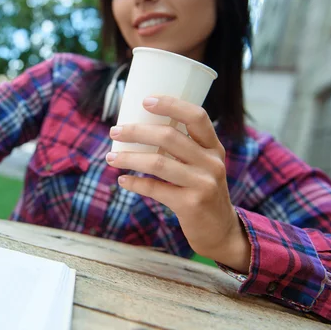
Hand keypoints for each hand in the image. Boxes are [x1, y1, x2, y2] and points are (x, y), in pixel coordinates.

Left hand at [106, 96, 250, 272]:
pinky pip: (155, 189)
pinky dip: (135, 183)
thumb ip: (183, 148)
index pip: (196, 116)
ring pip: (158, 162)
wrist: (220, 231)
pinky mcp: (191, 204)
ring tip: (110, 157)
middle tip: (114, 131)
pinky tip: (123, 180)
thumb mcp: (203, 166)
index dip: (171, 104)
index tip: (145, 100)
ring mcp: (203, 183)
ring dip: (129, 158)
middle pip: (169, 136)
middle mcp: (211, 162)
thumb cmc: (202, 190)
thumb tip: (140, 127)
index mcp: (213, 147)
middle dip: (136, 131)